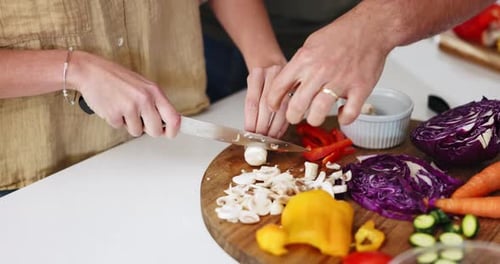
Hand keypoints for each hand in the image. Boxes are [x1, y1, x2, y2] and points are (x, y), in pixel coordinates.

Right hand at [68, 51, 179, 137]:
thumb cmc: (115, 78)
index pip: (174, 117)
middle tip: (140, 121)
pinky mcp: (114, 114)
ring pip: (137, 131)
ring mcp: (130, 107)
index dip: (174, 130)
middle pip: (156, 130)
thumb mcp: (142, 86)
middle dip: (148, 130)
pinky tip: (112, 106)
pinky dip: (115, 121)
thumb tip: (166, 121)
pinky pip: (120, 127)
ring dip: (129, 124)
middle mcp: (144, 99)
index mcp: (154, 91)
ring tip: (123, 108)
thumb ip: (155, 102)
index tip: (172, 133)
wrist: (90, 71)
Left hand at [244, 64, 289, 137]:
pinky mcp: (296, 86)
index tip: (250, 133)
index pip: (252, 101)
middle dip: (263, 126)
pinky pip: (289, 108)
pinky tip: (279, 131)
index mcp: (256, 74)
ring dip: (274, 127)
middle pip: (265, 105)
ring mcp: (287, 79)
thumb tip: (251, 131)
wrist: (273, 62)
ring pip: (280, 108)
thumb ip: (253, 105)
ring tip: (270, 138)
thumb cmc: (261, 78)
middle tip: (260, 139)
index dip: (251, 120)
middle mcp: (272, 73)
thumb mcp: (252, 86)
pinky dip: (283, 123)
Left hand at [266, 13, 391, 125]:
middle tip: (295, 117)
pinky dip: (344, 119)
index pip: (279, 86)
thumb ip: (299, 65)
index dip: (273, 101)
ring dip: (314, 120)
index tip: (274, 106)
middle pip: (297, 106)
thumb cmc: (341, 35)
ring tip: (315, 117)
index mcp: (305, 60)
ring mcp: (340, 82)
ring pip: (319, 113)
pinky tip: (342, 114)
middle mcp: (320, 72)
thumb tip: (288, 82)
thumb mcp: (310, 45)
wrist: (370, 29)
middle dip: (292, 116)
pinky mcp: (360, 89)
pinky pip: (349, 114)